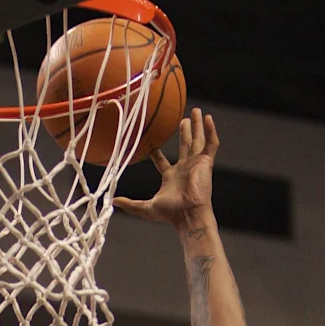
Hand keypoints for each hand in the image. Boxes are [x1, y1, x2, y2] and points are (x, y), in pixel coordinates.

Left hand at [113, 107, 218, 227]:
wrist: (189, 214)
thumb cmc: (170, 213)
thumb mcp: (146, 208)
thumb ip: (131, 204)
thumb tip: (113, 202)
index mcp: (171, 177)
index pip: (162, 161)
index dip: (156, 152)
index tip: (152, 143)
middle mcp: (184, 168)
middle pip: (184, 146)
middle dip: (184, 132)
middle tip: (183, 119)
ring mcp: (196, 164)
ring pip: (197, 140)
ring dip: (197, 126)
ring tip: (196, 111)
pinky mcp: (206, 163)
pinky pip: (211, 144)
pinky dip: (210, 131)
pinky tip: (208, 118)